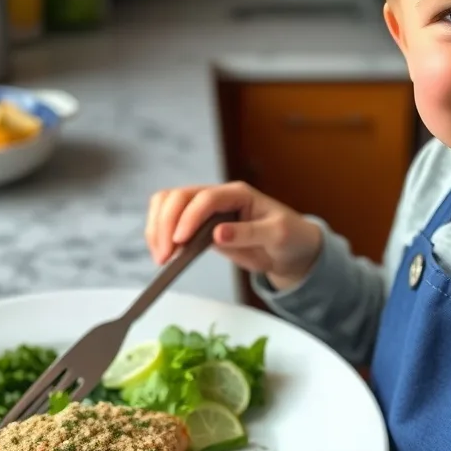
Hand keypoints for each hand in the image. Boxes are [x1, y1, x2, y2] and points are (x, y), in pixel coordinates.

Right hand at [146, 181, 322, 290]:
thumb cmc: (290, 238)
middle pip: (178, 197)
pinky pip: (170, 222)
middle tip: (164, 256)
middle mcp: (218, 197)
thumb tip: (217, 234)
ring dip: (157, 228)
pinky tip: (164, 254)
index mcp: (239, 193)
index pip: (205, 198)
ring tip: (161, 257)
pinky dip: (161, 235)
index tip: (180, 241)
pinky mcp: (199, 226)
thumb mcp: (278, 235)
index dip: (189, 217)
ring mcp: (206, 210)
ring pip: (167, 205)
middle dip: (165, 224)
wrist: (292, 251)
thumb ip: (249, 233)